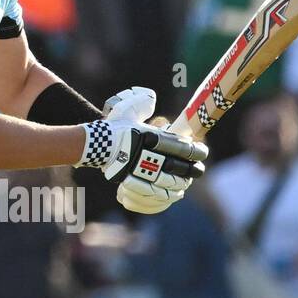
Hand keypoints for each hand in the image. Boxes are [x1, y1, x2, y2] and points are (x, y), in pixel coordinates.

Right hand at [77, 88, 207, 214]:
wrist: (96, 144)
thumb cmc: (115, 127)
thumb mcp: (129, 108)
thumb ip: (143, 102)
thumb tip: (152, 98)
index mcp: (157, 139)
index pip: (186, 148)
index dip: (198, 152)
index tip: (202, 152)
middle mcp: (153, 157)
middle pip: (182, 170)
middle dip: (192, 172)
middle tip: (197, 171)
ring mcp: (144, 173)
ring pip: (170, 185)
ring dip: (179, 186)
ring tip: (183, 186)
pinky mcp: (134, 184)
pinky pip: (154, 196)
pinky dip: (164, 198)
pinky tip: (170, 197)